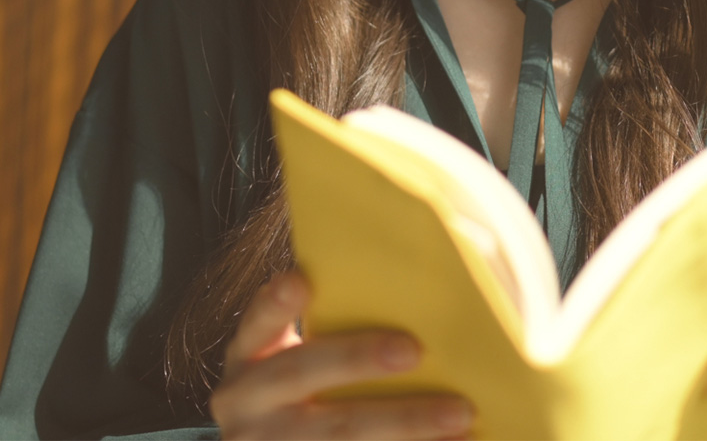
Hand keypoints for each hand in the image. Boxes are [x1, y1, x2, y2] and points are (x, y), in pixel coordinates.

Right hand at [207, 270, 473, 438]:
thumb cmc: (297, 395)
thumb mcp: (285, 364)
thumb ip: (325, 334)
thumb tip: (406, 297)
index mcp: (247, 360)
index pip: (257, 324)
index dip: (276, 304)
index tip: (301, 281)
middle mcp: (247, 404)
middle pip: (303, 374)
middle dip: (358, 359)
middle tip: (414, 349)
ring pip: (340, 433)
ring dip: (405, 422)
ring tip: (459, 413)